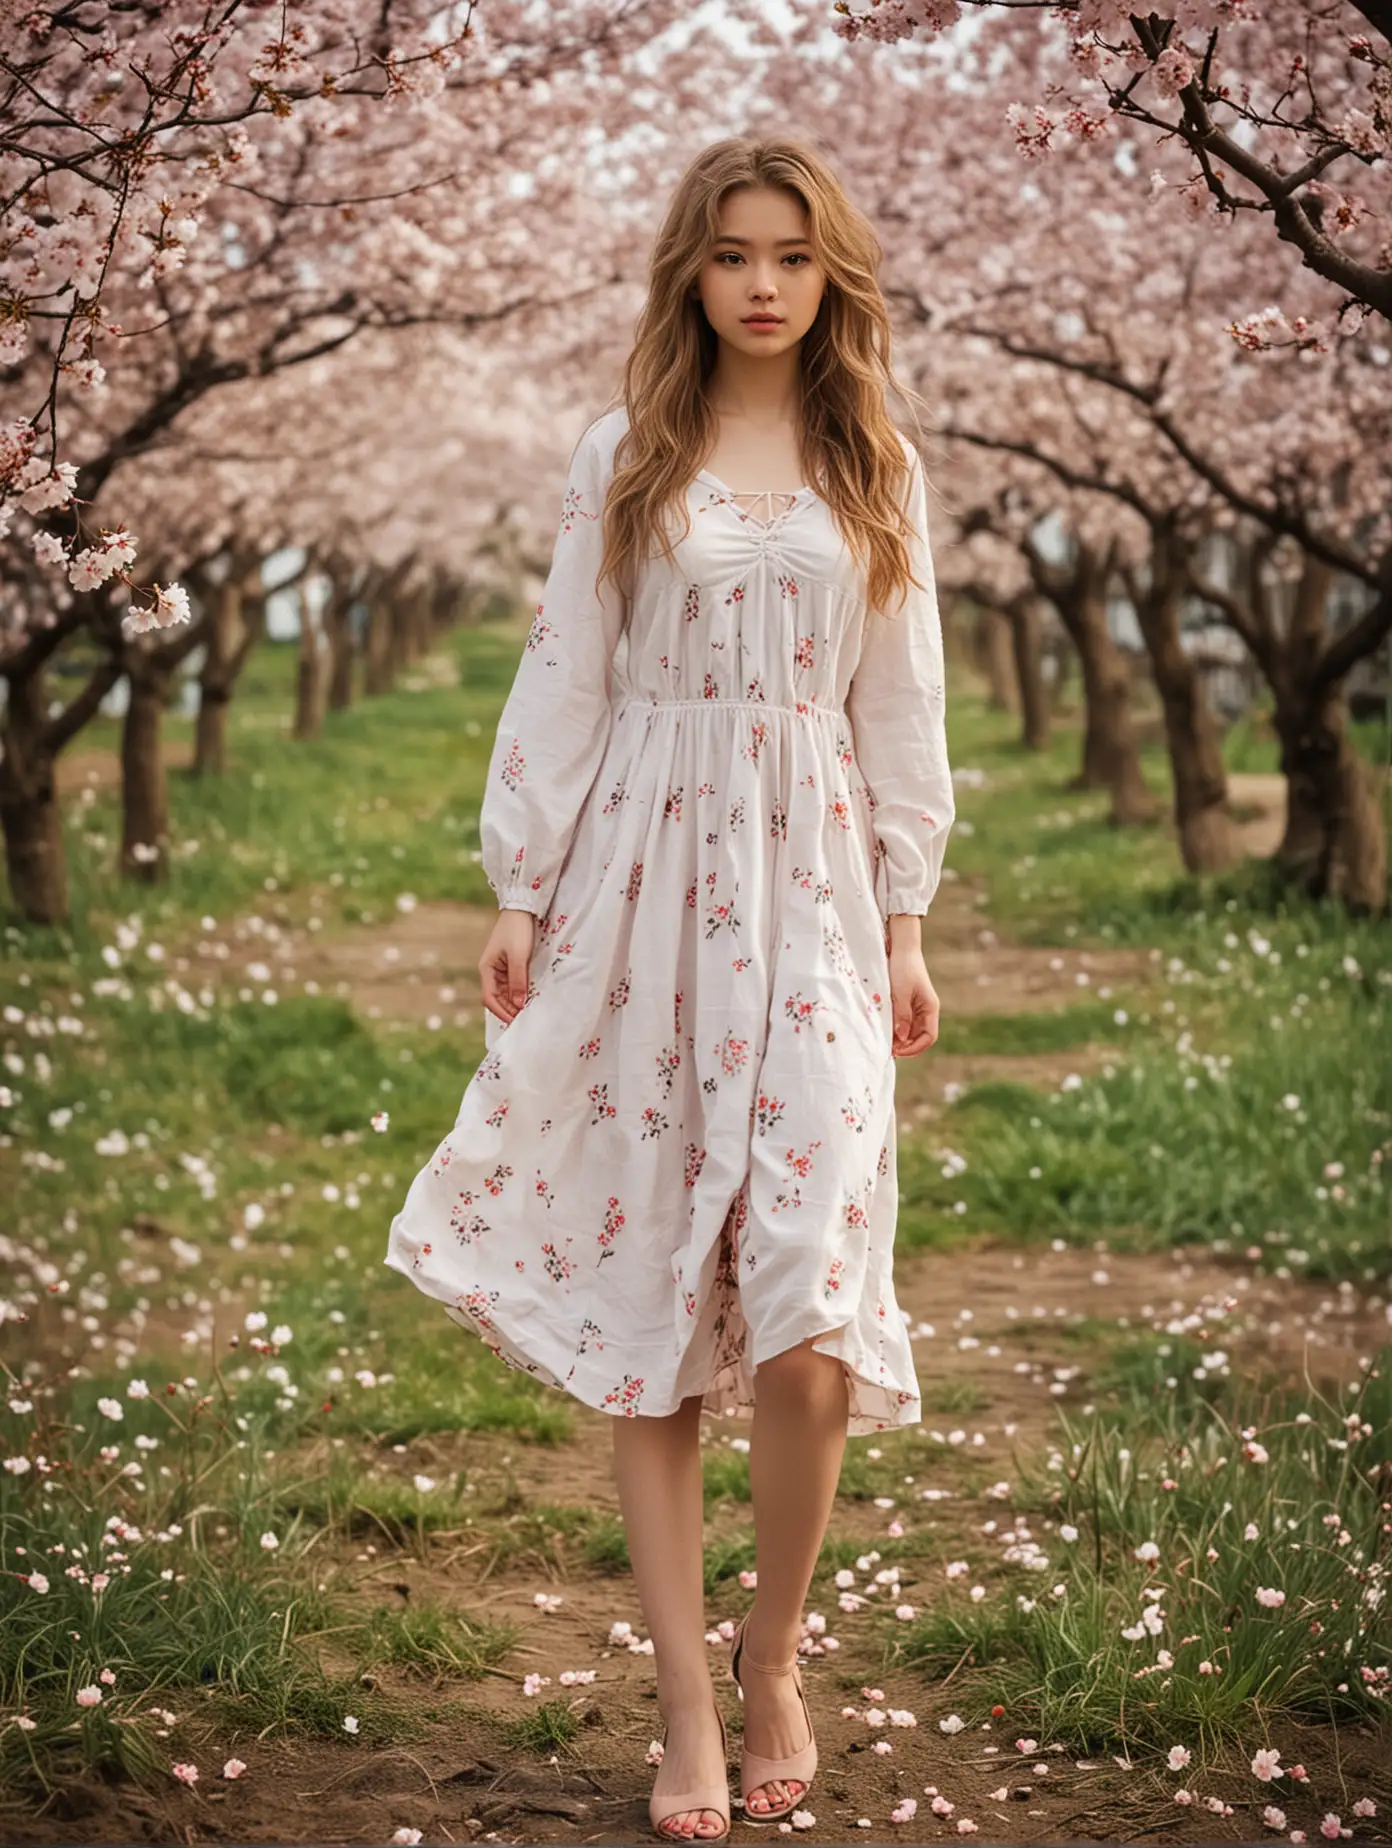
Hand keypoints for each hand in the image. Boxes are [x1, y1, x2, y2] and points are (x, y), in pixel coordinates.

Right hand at [479, 908, 536, 1024]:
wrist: (522, 909)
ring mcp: (501, 969)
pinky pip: (514, 984)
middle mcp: (491, 971)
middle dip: (509, 1009)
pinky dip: (520, 992)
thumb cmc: (517, 930)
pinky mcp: (512, 965)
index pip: (489, 998)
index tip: (516, 1020)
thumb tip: (517, 1005)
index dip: (501, 1011)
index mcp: (486, 969)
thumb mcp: (518, 956)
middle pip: (497, 998)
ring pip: (506, 992)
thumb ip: (517, 980)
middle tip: (525, 1020)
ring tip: (529, 1011)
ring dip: (515, 1002)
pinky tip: (530, 998)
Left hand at [886, 941, 939, 1057]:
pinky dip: (896, 1028)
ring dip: (900, 1038)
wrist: (902, 948)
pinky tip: (885, 1030)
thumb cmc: (903, 967)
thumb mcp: (900, 992)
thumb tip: (902, 1038)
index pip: (929, 1036)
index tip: (899, 1051)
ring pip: (911, 1030)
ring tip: (885, 1041)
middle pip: (920, 1036)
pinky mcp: (908, 1002)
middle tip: (888, 1049)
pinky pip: (904, 1021)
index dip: (916, 1048)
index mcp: (930, 1008)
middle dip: (906, 1045)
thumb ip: (902, 1015)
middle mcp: (926, 1009)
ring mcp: (917, 1006)